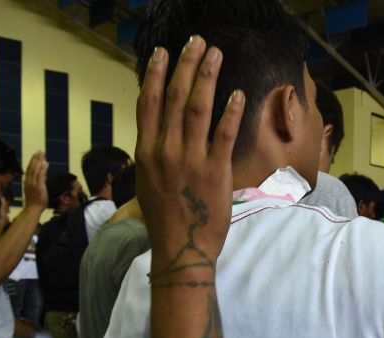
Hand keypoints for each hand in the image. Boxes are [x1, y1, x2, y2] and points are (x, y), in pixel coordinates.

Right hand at [22, 151, 48, 210]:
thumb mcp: (35, 190)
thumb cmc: (34, 202)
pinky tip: (45, 163)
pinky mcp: (38, 186)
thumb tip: (42, 177)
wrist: (33, 209)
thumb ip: (37, 183)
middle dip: (35, 158)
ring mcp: (33, 183)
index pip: (29, 169)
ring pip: (35, 169)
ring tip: (42, 154)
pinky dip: (42, 168)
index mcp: (27, 182)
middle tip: (39, 151)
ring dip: (39, 161)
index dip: (32, 161)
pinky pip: (40, 175)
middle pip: (31, 167)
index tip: (35, 155)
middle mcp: (29, 181)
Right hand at [135, 36, 244, 269]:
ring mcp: (190, 160)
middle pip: (175, 98)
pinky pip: (223, 135)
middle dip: (186, 66)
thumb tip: (156, 134)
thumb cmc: (166, 219)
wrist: (181, 249)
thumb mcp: (148, 183)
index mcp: (146, 152)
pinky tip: (237, 93)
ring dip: (207, 77)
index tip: (164, 53)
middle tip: (197, 42)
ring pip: (198, 109)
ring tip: (216, 55)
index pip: (149, 103)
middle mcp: (165, 151)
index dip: (157, 75)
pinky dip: (230, 112)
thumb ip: (153, 155)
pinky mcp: (215, 171)